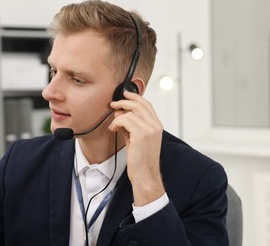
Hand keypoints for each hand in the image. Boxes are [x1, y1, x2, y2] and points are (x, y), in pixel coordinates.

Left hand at [108, 91, 164, 205]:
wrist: (145, 175)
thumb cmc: (140, 159)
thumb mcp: (136, 138)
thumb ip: (131, 125)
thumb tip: (120, 113)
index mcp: (157, 126)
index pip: (147, 105)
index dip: (135, 97)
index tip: (125, 94)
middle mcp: (155, 125)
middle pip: (139, 104)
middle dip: (124, 102)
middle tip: (113, 104)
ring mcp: (149, 129)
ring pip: (130, 112)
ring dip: (118, 116)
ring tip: (113, 125)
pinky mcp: (141, 135)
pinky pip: (125, 120)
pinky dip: (116, 123)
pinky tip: (113, 130)